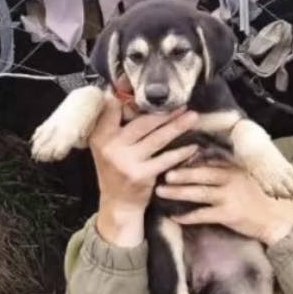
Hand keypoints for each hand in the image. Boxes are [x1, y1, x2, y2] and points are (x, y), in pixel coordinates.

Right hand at [91, 97, 196, 244]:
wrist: (117, 203)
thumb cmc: (115, 169)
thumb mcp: (107, 145)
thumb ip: (115, 124)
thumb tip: (129, 96)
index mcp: (100, 135)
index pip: (114, 108)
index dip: (131, 96)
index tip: (152, 90)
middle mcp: (110, 146)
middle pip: (142, 122)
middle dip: (165, 112)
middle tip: (183, 104)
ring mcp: (125, 161)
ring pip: (157, 138)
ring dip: (177, 126)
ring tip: (192, 117)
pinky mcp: (141, 175)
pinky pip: (166, 159)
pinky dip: (181, 152)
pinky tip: (193, 145)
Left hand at [157, 162, 292, 245]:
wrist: (278, 218)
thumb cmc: (262, 199)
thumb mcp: (246, 178)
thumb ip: (228, 171)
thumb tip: (206, 163)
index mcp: (234, 168)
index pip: (209, 161)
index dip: (189, 160)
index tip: (173, 158)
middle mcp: (231, 180)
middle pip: (200, 174)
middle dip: (180, 173)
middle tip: (162, 172)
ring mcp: (229, 197)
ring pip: (198, 193)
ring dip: (178, 192)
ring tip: (161, 191)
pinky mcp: (228, 214)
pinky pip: (202, 215)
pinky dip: (187, 216)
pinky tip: (175, 217)